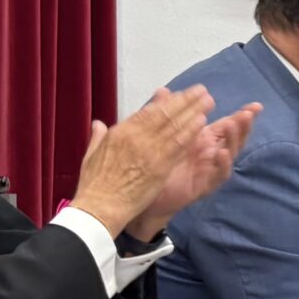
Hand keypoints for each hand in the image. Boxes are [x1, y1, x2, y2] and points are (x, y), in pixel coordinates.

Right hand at [71, 86, 229, 242]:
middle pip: (165, 114)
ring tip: (208, 101)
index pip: (148, 112)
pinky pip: (178, 145)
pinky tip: (202, 123)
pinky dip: (190, 132)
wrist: (100, 207)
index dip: (166, 102)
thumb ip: (98, 137)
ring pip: (175, 126)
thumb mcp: (91, 155)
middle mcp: (136, 136)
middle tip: (202, 91)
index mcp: (121, 132)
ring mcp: (149, 151)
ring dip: (193, 112)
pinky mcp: (160, 167)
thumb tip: (99, 124)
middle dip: (185, 101)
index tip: (179, 95)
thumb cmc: (94, 185)